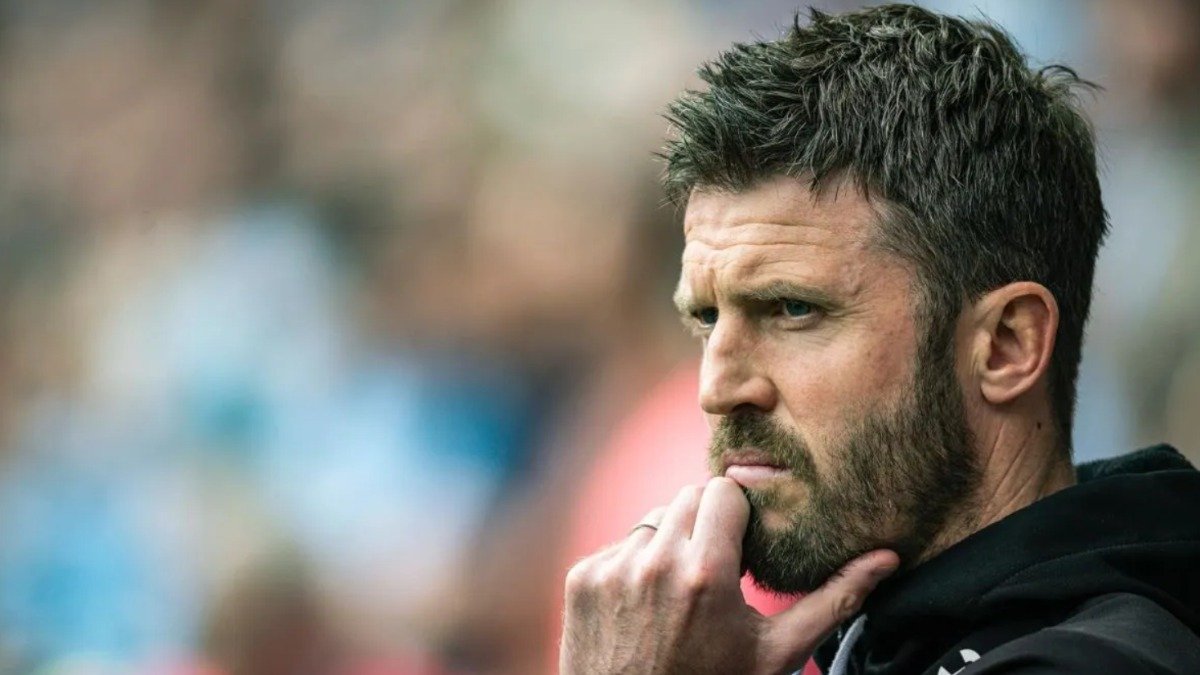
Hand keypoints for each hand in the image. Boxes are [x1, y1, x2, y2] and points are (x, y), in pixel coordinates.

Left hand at [560, 477, 898, 674]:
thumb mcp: (777, 653)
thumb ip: (833, 599)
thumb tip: (886, 557)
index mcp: (706, 573)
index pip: (725, 491)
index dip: (739, 515)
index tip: (744, 548)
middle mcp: (653, 562)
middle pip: (689, 497)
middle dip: (708, 524)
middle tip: (718, 569)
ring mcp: (611, 568)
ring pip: (652, 519)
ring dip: (671, 542)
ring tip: (683, 594)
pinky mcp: (582, 578)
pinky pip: (619, 546)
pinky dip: (635, 565)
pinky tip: (648, 608)